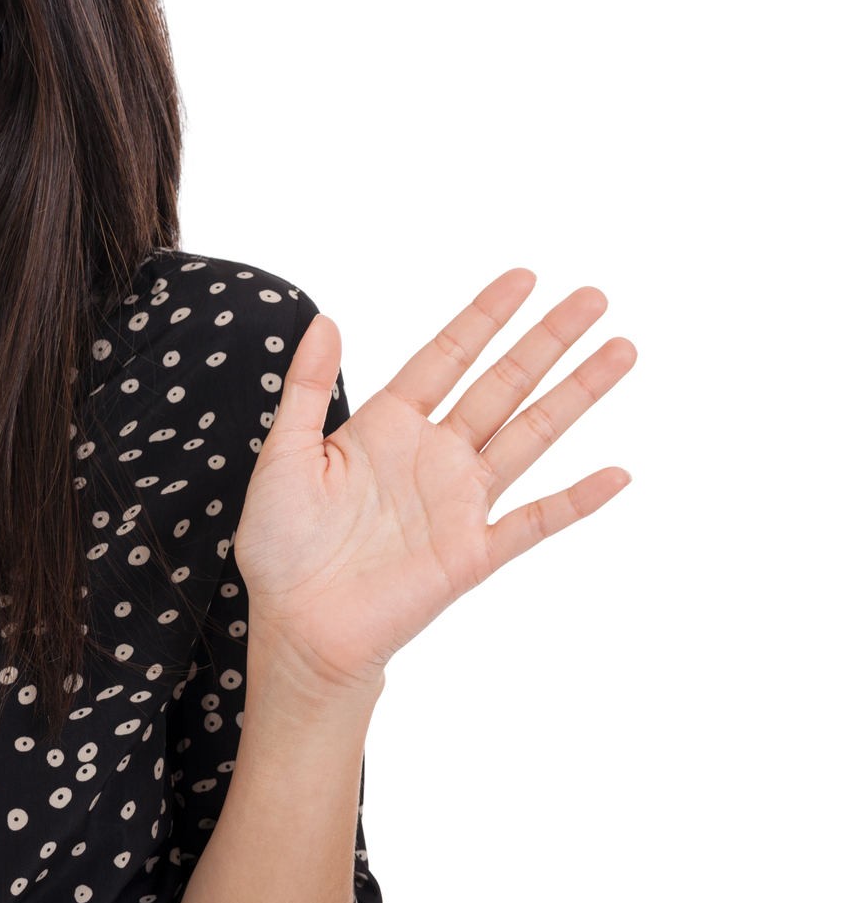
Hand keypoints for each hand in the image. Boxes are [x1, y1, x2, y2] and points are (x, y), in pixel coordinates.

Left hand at [234, 270, 635, 694]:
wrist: (297, 625)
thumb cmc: (280, 542)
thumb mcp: (285, 454)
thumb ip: (306, 388)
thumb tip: (325, 318)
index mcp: (387, 425)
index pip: (447, 357)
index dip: (484, 317)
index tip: (526, 277)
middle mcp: (433, 455)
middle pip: (503, 384)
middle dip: (548, 340)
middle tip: (595, 295)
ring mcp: (460, 502)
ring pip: (531, 436)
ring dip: (577, 395)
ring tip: (622, 352)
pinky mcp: (474, 553)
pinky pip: (535, 522)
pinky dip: (577, 500)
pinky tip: (618, 474)